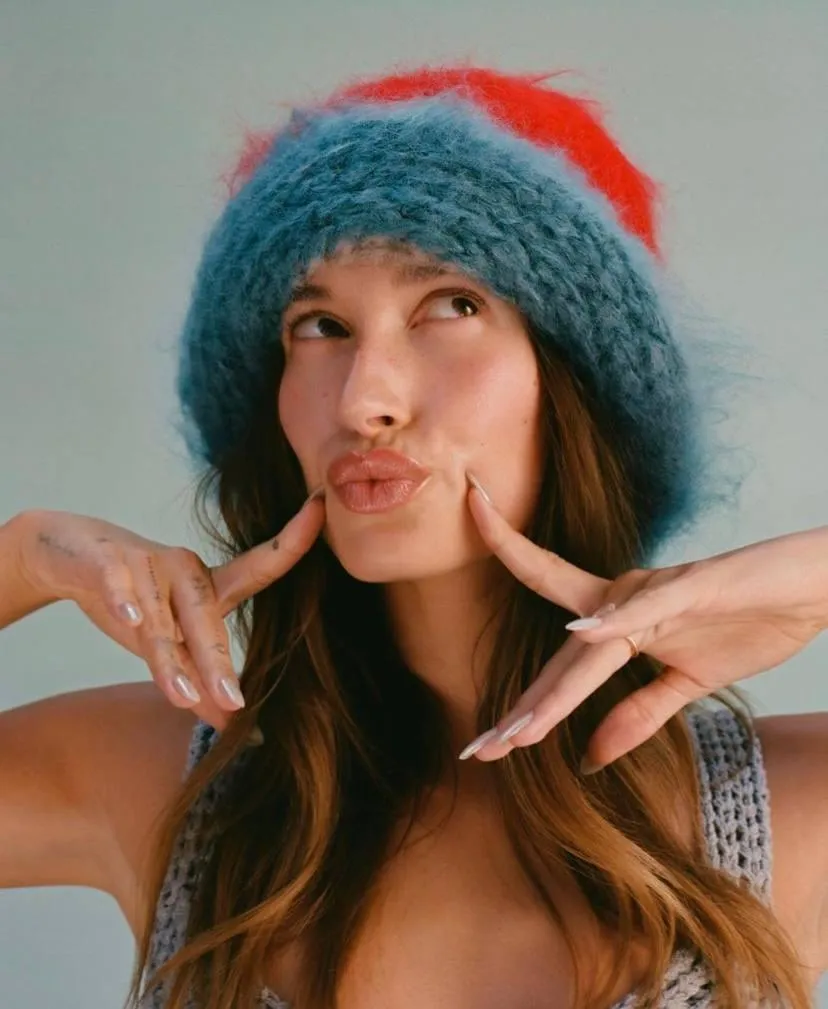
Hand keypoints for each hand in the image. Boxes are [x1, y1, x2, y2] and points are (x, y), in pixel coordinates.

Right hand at [16, 493, 325, 730]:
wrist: (62, 553)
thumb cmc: (134, 598)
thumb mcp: (168, 641)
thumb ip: (200, 678)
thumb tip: (234, 726)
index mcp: (209, 585)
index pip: (258, 567)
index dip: (292, 542)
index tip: (321, 507)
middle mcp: (184, 568)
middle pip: (206, 615)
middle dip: (218, 661)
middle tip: (236, 702)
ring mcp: (144, 562)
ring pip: (159, 613)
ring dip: (169, 655)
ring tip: (183, 696)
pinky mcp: (103, 560)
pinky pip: (116, 579)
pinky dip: (123, 597)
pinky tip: (131, 618)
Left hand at [462, 476, 827, 770]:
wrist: (806, 588)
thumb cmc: (745, 624)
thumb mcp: (687, 684)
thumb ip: (636, 714)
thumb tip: (587, 759)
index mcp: (618, 623)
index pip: (558, 665)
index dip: (521, 698)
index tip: (481, 744)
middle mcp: (621, 601)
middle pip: (560, 663)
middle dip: (520, 709)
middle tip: (475, 753)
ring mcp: (653, 593)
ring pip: (592, 648)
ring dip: (555, 691)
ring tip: (516, 732)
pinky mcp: (692, 585)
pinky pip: (649, 606)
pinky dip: (617, 620)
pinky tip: (583, 633)